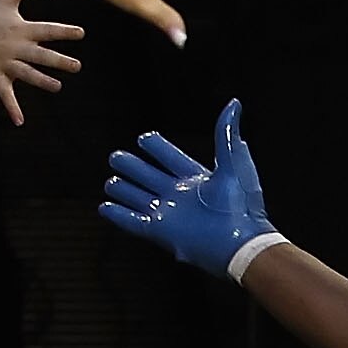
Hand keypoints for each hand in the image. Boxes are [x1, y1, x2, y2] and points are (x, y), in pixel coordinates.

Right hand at [101, 98, 279, 278]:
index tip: (145, 137)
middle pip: (147, 175)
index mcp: (196, 178)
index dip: (157, 147)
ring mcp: (168, 213)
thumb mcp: (235, 165)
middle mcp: (179, 195)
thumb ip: (227, 134)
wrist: (241, 244)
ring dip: (122, 189)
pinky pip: (133, 222)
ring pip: (137, 197)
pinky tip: (104, 206)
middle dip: (131, 166)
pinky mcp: (160, 232)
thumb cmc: (243, 207)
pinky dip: (118, 214)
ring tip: (110, 181)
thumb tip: (234, 104)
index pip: (170, 157)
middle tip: (116, 157)